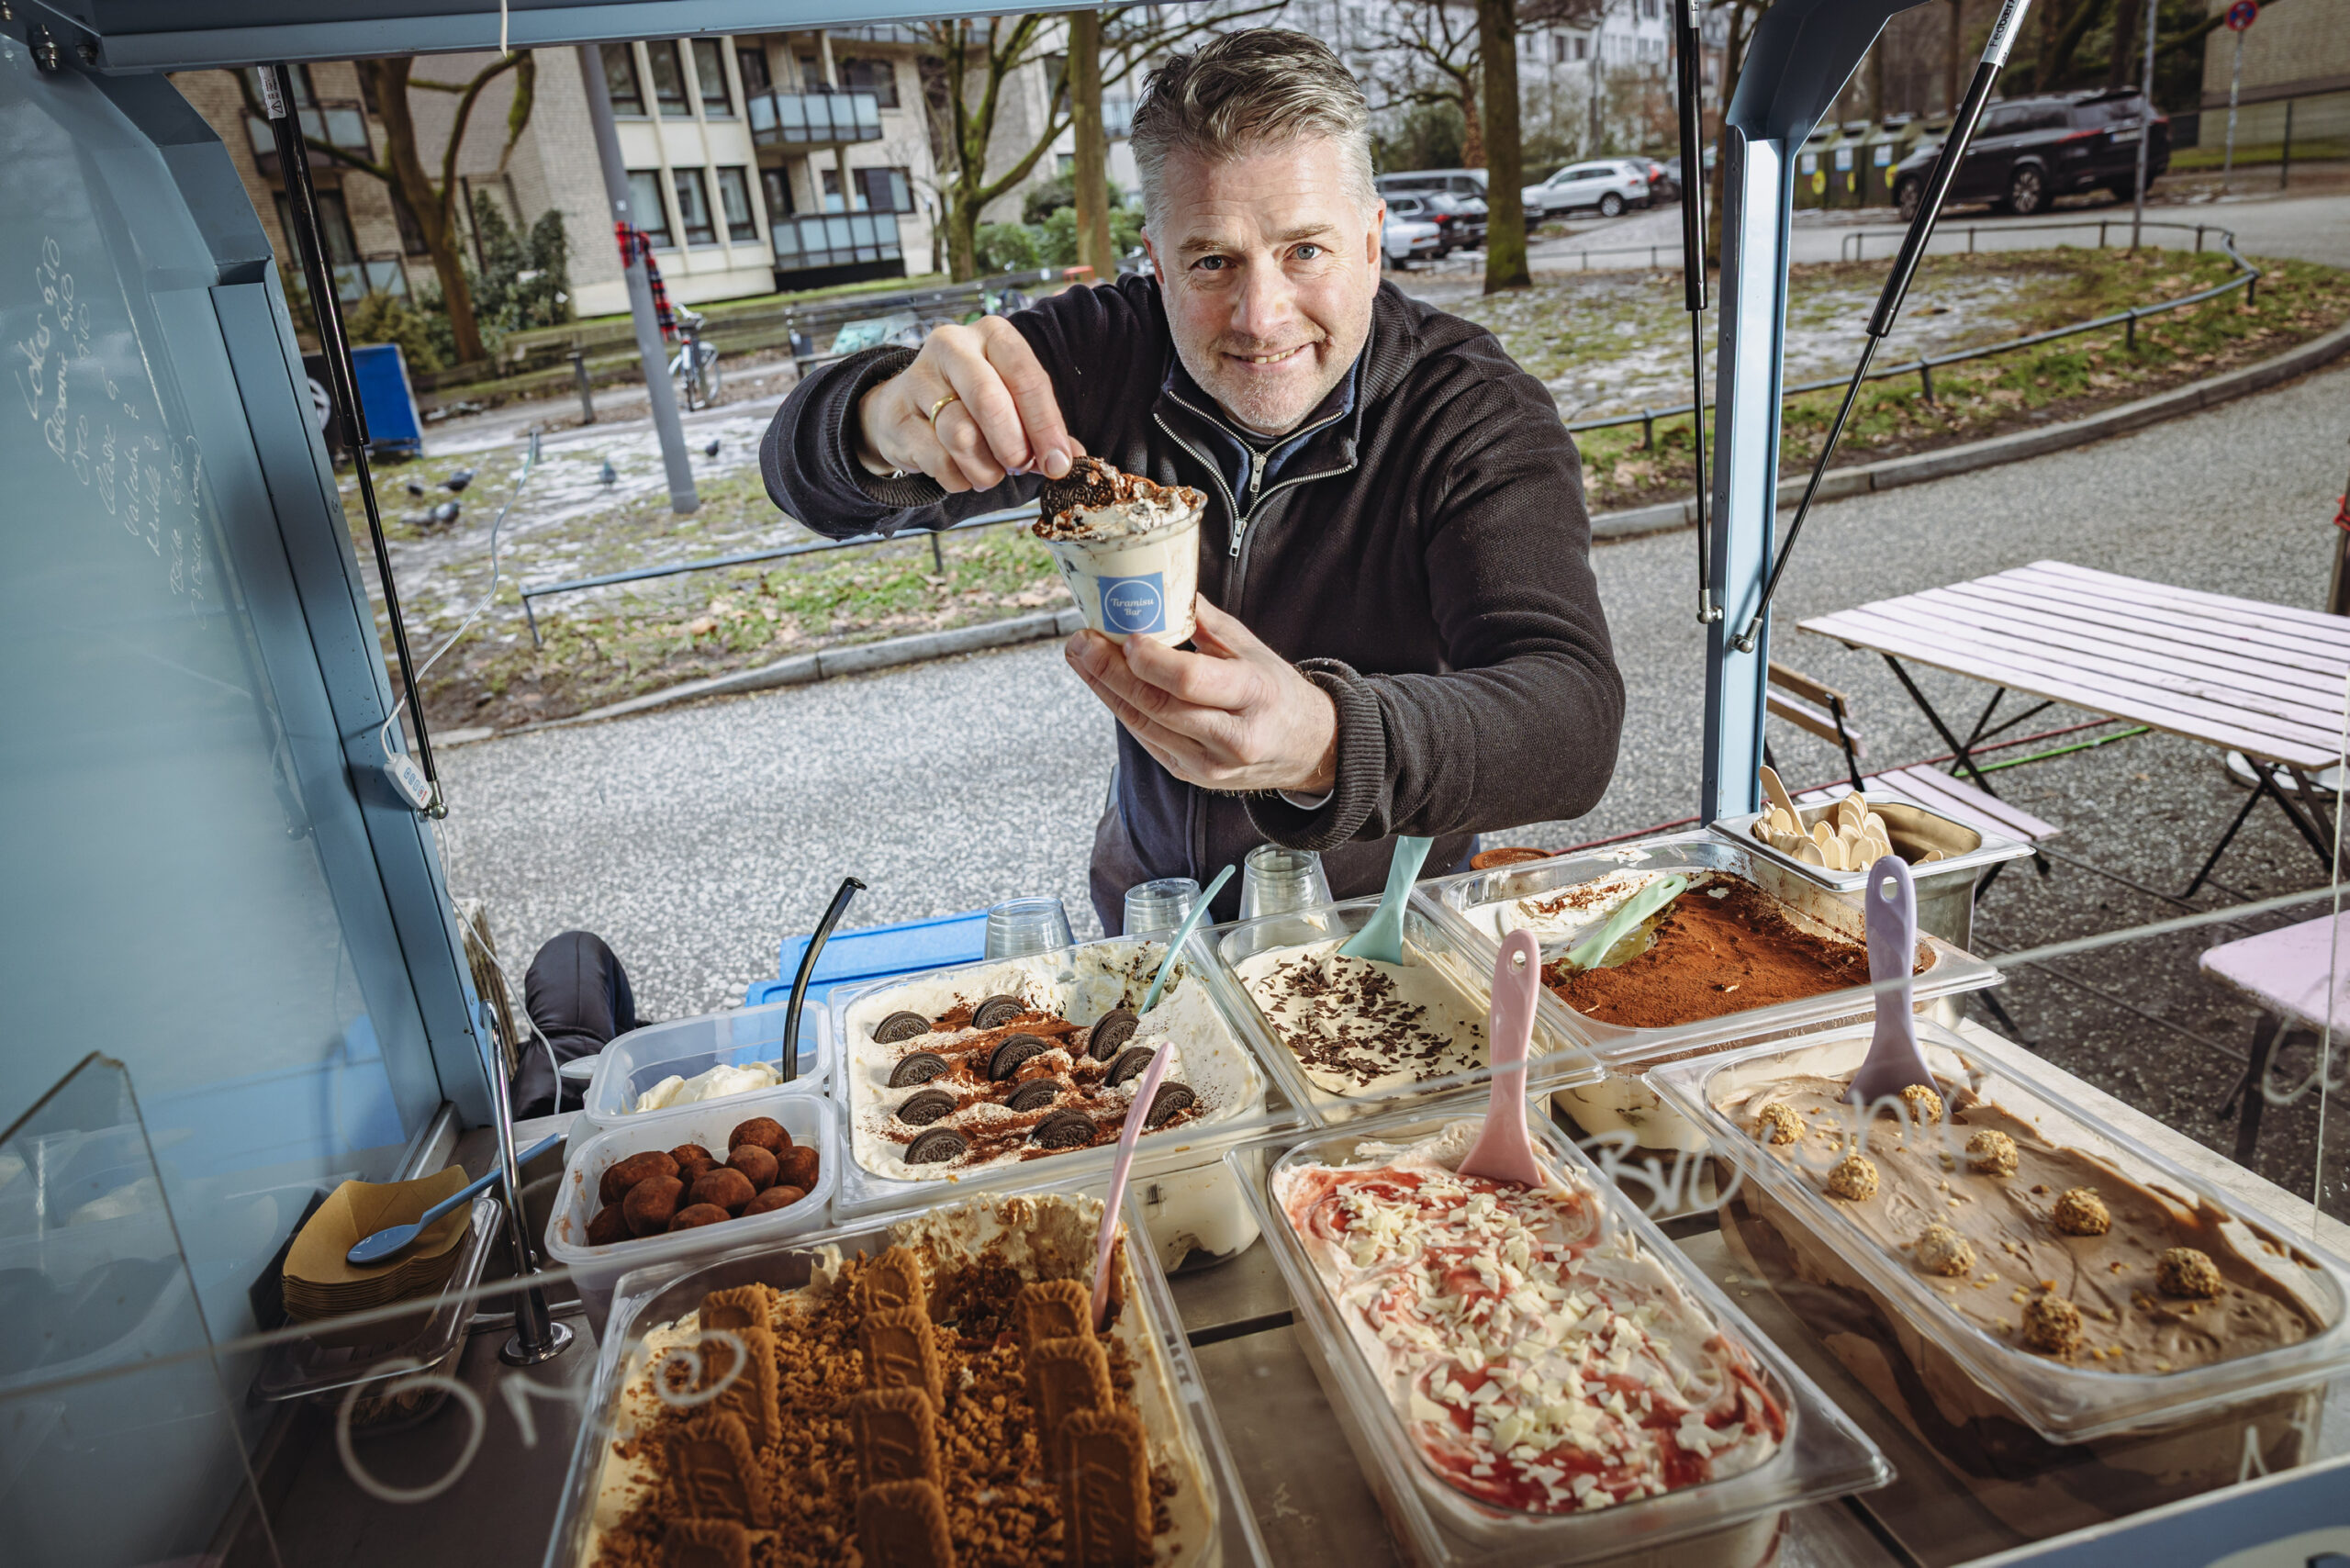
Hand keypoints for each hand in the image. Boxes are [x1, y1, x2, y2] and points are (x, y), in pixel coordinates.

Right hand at [855, 318, 1081, 491]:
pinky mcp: (896, 414)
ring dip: (985, 468)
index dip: (1046, 426)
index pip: (1026, 377)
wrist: (904, 409)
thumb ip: (1041, 429)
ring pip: (961, 434)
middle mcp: (952, 345)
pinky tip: (962, 474)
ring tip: (989, 474)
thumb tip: (1069, 459)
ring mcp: (918, 377)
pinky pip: (937, 459)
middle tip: (1019, 467)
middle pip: (989, 401)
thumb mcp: (1011, 404)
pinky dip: (958, 478)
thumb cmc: (970, 404)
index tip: (1058, 464)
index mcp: (992, 334)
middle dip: (1013, 446)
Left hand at [1064, 598, 1339, 794]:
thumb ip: (1209, 624)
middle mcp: (1233, 736)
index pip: (1192, 682)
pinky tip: (1102, 682)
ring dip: (1105, 689)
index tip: (1124, 636)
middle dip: (1110, 671)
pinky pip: (1147, 738)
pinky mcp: (1191, 775)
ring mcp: (1209, 763)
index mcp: (1254, 695)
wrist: (1307, 750)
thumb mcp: (1254, 651)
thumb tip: (1167, 589)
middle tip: (1081, 641)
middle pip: (1158, 705)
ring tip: (1079, 656)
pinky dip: (1121, 707)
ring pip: (1144, 724)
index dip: (1152, 661)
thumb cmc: (1277, 693)